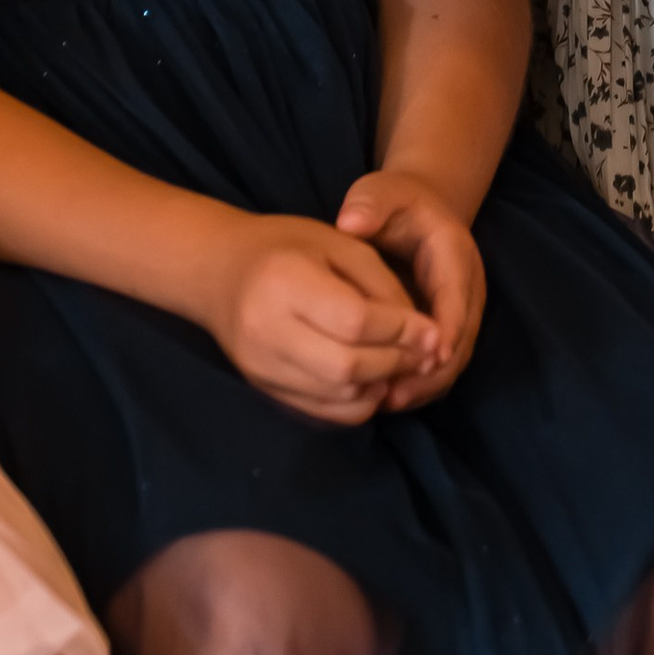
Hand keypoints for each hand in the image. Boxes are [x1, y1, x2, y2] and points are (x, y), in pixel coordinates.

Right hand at [206, 211, 441, 424]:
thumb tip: (420, 332)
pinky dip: (358, 403)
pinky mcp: (264, 388)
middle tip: (425, 352)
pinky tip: (375, 380)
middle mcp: (266, 331)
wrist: (220, 272)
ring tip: (404, 365)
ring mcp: (261, 367)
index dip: (401, 330)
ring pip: (337, 397)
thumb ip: (381, 284)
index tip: (433, 330)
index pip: (354, 320)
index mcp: (284, 282)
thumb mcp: (338, 242)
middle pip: (346, 366)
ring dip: (381, 386)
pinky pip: (322, 411)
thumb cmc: (286, 246)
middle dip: (396, 362)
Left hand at [335, 168, 485, 410]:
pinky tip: (388, 397)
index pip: (457, 296)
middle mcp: (467, 287)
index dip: (446, 329)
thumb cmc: (395, 203)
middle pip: (461, 338)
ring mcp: (461, 311)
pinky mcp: (447, 329)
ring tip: (388, 402)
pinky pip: (441, 365)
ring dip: (426, 384)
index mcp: (454, 253)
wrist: (418, 210)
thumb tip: (351, 223)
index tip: (427, 357)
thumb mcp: (381, 191)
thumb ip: (369, 204)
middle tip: (395, 394)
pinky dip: (420, 384)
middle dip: (432, 371)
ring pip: (453, 358)